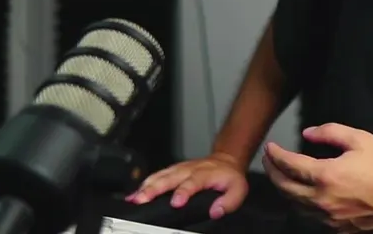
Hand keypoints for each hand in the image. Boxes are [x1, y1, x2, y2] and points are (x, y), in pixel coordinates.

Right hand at [125, 153, 248, 219]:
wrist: (225, 161)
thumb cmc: (229, 177)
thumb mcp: (238, 189)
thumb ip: (229, 201)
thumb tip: (216, 211)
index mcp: (205, 173)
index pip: (192, 182)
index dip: (183, 192)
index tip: (175, 203)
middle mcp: (189, 169)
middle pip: (169, 177)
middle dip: (154, 189)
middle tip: (142, 200)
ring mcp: (179, 169)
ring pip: (160, 176)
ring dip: (146, 187)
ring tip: (134, 199)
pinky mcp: (172, 171)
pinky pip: (156, 176)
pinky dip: (144, 184)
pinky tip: (134, 194)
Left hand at [263, 123, 372, 232]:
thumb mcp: (361, 140)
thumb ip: (330, 133)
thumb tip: (308, 133)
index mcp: (326, 176)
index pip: (289, 165)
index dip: (275, 155)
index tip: (270, 147)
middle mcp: (322, 200)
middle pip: (284, 188)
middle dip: (273, 172)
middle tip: (269, 160)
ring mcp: (329, 218)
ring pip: (295, 205)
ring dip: (285, 189)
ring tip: (283, 176)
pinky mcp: (338, 229)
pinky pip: (310, 216)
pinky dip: (301, 203)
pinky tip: (304, 193)